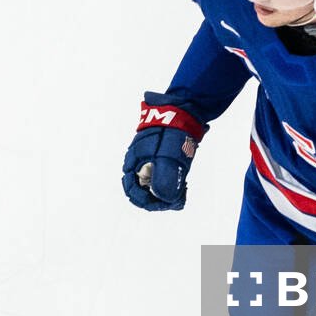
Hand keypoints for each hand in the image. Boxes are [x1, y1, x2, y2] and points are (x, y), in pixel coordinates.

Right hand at [122, 94, 206, 210]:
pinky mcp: (158, 157)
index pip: (133, 192)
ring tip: (181, 193)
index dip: (148, 202)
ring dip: (165, 193)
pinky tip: (183, 185)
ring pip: (152, 185)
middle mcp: (137, 163)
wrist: (181, 111)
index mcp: (133, 163)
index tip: (166, 204)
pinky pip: (160, 177)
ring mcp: (148, 160)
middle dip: (159, 200)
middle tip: (177, 200)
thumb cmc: (170, 133)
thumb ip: (164, 181)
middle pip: (142, 191)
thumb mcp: (168, 159)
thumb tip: (166, 199)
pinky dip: (170, 184)